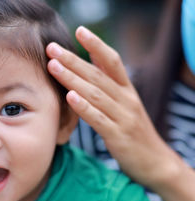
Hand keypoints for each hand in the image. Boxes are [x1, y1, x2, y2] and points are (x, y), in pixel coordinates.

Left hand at [46, 26, 184, 188]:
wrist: (156, 163)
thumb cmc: (133, 131)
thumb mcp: (125, 104)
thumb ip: (111, 83)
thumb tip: (94, 59)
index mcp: (127, 90)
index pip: (112, 61)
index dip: (96, 45)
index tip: (79, 30)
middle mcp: (127, 100)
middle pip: (98, 75)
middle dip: (73, 60)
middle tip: (52, 48)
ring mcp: (123, 117)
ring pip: (95, 94)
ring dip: (72, 78)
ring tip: (53, 66)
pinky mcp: (118, 136)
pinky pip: (98, 119)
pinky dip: (83, 107)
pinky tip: (70, 96)